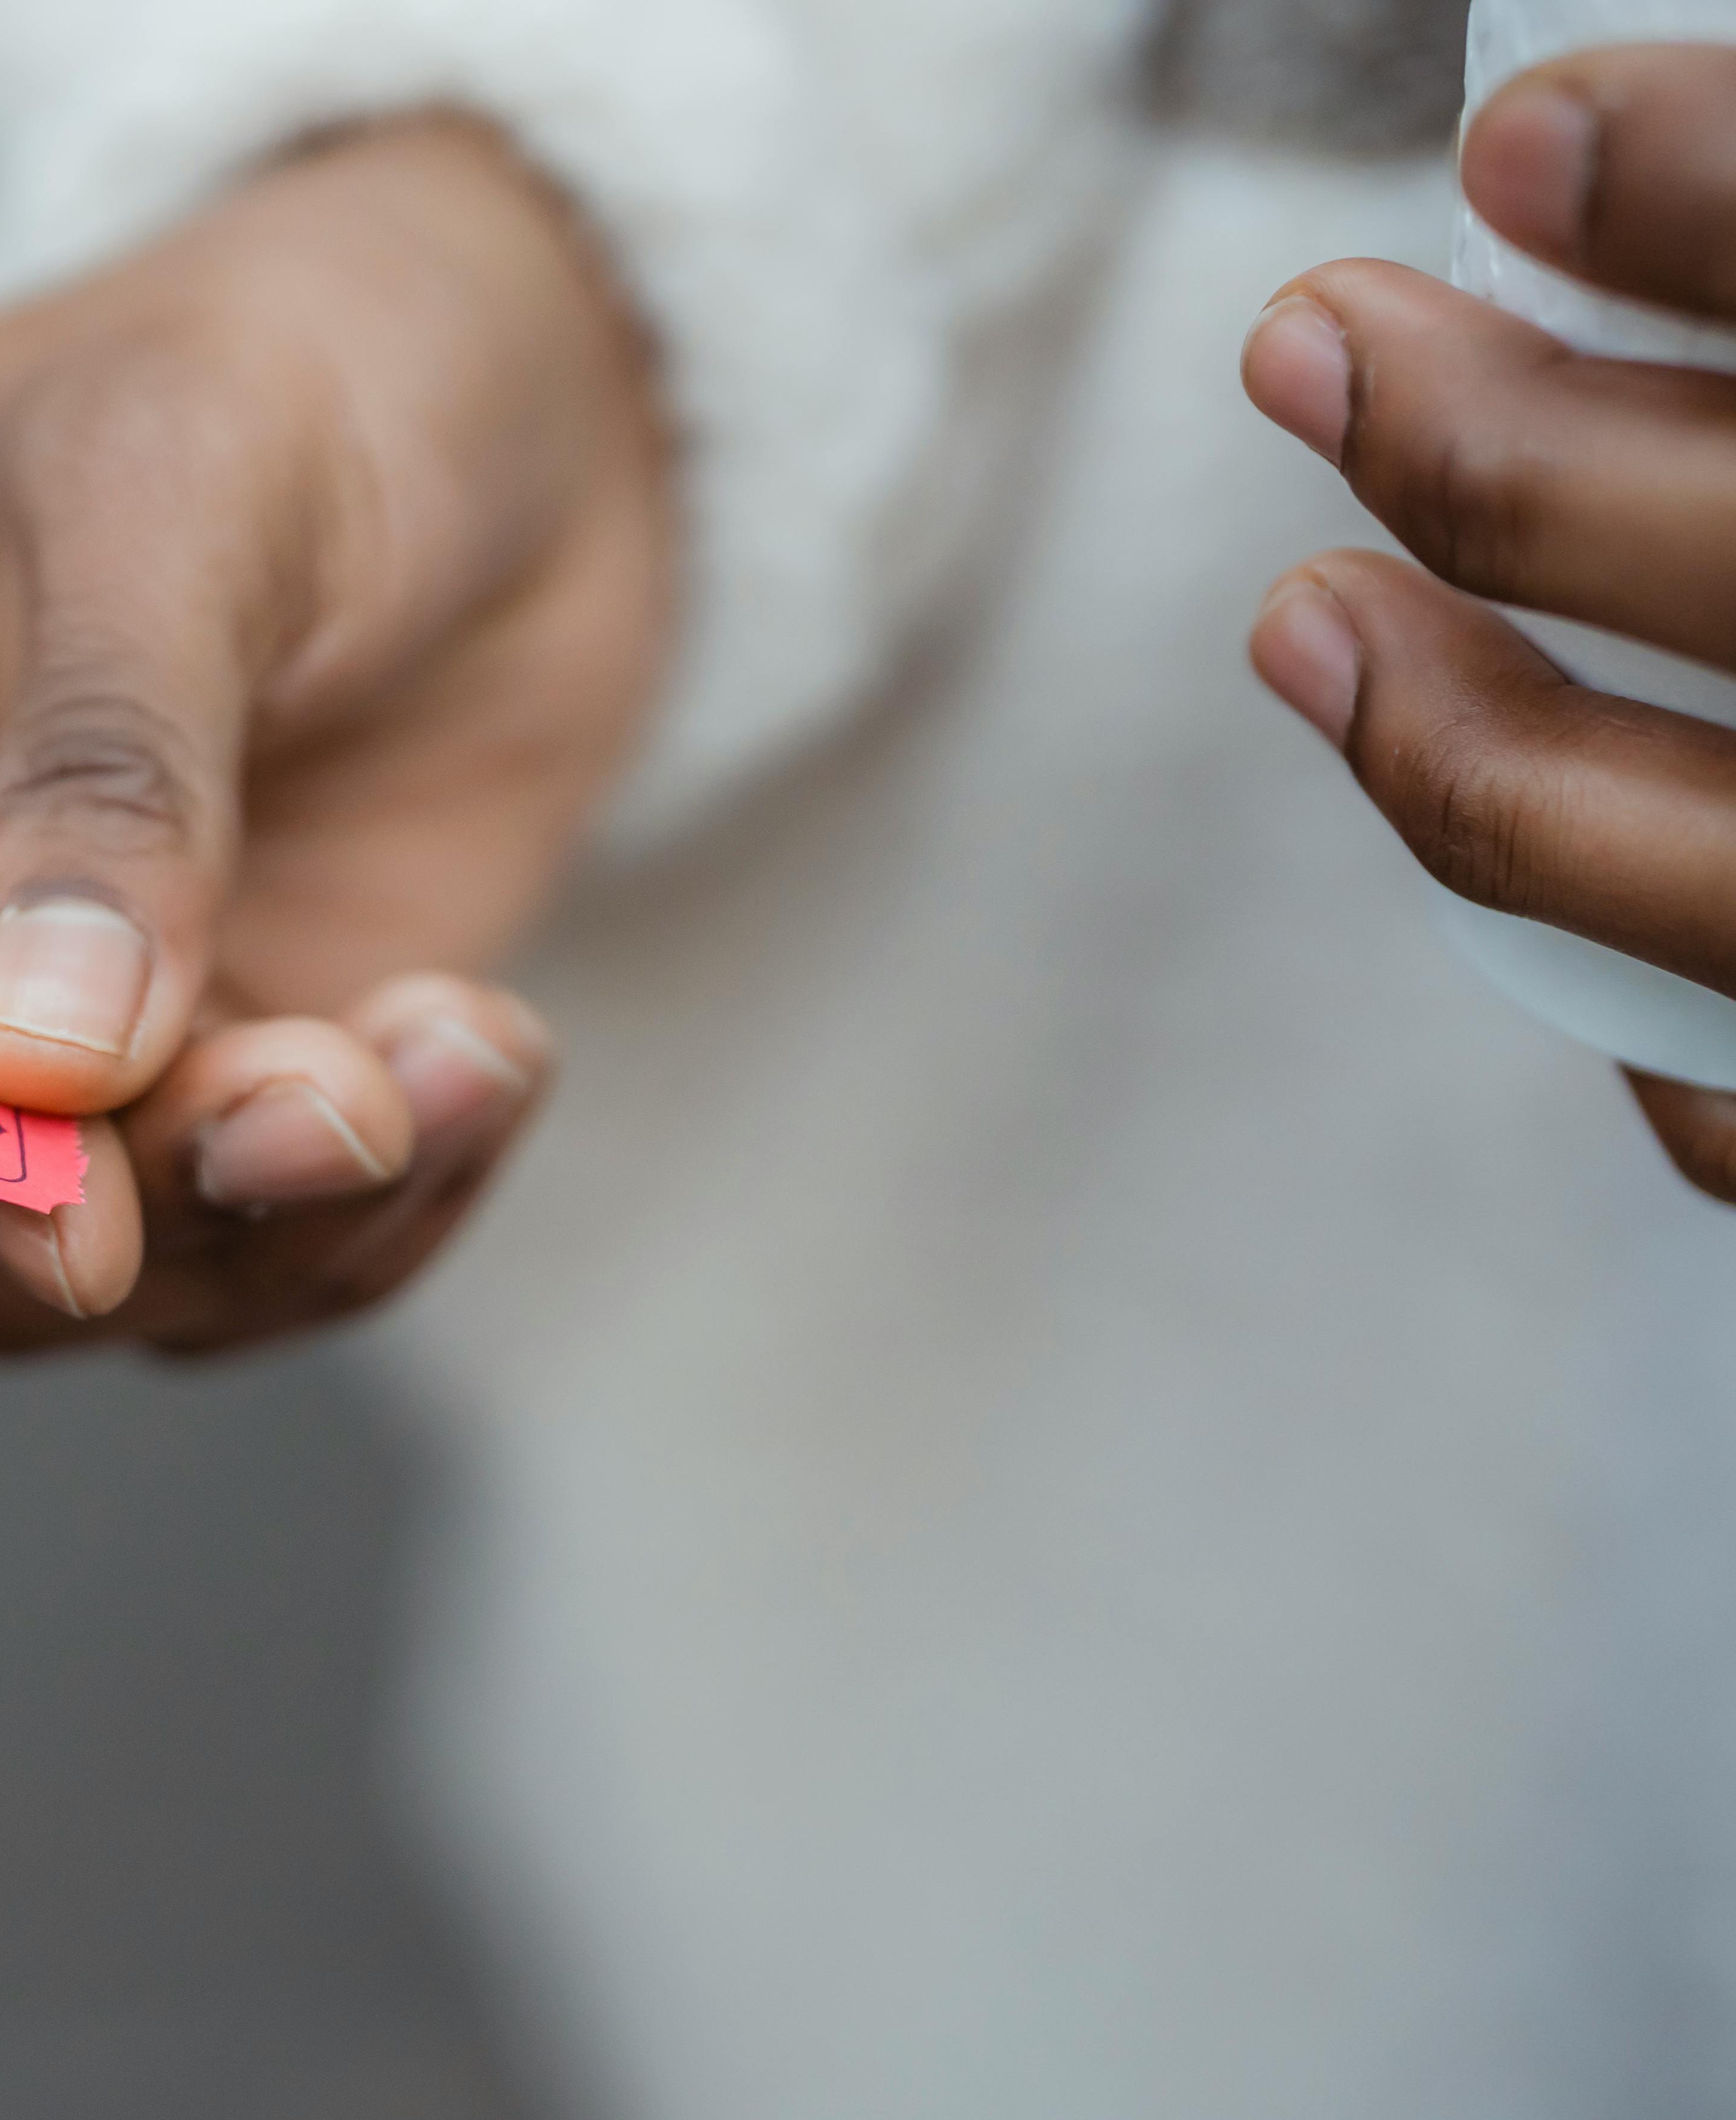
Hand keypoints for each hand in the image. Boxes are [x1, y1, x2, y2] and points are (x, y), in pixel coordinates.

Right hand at [0, 113, 669, 1352]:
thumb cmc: (315, 350)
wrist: (528, 390)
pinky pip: (189, 1264)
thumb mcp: (190, 492)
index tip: (86, 1220)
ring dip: (253, 1222)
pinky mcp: (144, 1090)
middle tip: (348, 1102)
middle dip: (111, 1187)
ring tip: (459, 1057)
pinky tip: (478, 1062)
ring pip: (12, 1262)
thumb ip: (107, 784)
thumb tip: (34, 1066)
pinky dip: (350, 1220)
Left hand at [1243, 42, 1735, 1201]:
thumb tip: (1554, 184)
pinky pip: (1730, 1097)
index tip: (1517, 138)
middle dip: (1515, 471)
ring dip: (1468, 742)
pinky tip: (1489, 846)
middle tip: (1314, 341)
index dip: (1724, 195)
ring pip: (1711, 881)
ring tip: (1309, 610)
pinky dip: (1610, 985)